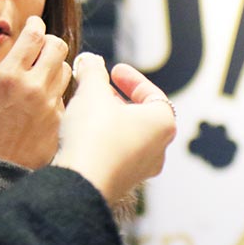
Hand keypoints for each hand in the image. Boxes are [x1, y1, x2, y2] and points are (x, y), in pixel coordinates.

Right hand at [0, 16, 71, 168]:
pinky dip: (57, 91)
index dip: (35, 25)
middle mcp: (35, 86)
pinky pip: (66, 95)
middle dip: (49, 42)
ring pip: (66, 68)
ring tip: (41, 73)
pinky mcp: (61, 121)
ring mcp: (51, 105)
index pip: (35, 35)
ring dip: (55, 65)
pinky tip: (43, 99)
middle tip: (39, 47)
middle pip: (58, 46)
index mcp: (9, 76)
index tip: (33, 25)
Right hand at [53, 53, 177, 204]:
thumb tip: (90, 61)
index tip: (114, 70)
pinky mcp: (121, 183)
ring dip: (111, 120)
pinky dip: (104, 140)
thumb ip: (93, 71)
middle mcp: (158, 149)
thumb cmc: (95, 136)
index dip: (132, 78)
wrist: (80, 183)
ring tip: (89, 109)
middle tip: (101, 89)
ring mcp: (141, 170)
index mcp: (162, 123)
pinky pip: (116, 155)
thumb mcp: (91, 91)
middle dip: (120, 99)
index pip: (153, 94)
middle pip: (142, 116)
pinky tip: (83, 134)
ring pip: (129, 136)